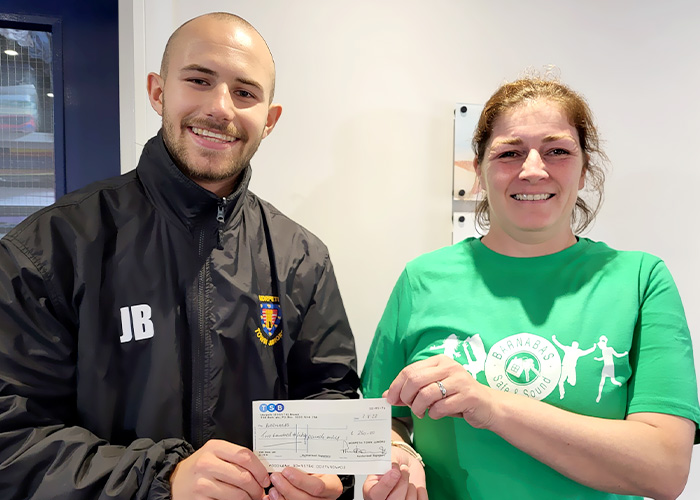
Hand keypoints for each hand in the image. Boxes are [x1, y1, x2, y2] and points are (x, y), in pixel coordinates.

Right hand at [170, 439, 270, 499]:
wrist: (174, 481)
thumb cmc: (200, 468)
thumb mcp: (215, 455)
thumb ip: (235, 458)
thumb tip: (261, 472)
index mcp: (214, 447)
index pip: (245, 456)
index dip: (260, 470)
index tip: (265, 479)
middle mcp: (207, 463)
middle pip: (243, 476)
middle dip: (257, 488)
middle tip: (260, 493)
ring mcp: (202, 483)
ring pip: (238, 494)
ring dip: (249, 499)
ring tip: (251, 499)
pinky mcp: (200, 499)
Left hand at [265, 468, 341, 499]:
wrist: (325, 483)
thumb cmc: (321, 472)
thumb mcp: (320, 467)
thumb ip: (307, 467)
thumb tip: (287, 464)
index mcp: (332, 487)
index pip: (317, 486)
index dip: (300, 480)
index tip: (286, 471)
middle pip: (304, 499)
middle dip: (286, 488)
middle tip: (275, 477)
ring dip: (280, 497)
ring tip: (272, 488)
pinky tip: (271, 497)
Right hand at [363, 446, 426, 499]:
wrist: (406, 463)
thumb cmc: (393, 461)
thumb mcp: (387, 456)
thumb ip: (388, 462)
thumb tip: (393, 469)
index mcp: (371, 489)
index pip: (375, 494)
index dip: (387, 483)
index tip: (395, 472)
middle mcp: (383, 499)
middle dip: (402, 482)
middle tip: (403, 470)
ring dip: (410, 486)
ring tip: (407, 477)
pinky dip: (421, 492)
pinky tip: (416, 486)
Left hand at [384, 355, 498, 428]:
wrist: (487, 406)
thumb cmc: (457, 397)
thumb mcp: (434, 390)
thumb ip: (411, 391)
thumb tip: (387, 395)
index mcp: (439, 361)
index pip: (409, 370)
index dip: (396, 386)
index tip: (390, 399)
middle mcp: (449, 367)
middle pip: (415, 380)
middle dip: (406, 397)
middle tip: (407, 406)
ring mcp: (460, 381)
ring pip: (426, 394)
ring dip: (418, 408)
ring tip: (421, 413)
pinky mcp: (468, 396)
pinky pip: (440, 407)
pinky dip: (433, 414)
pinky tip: (436, 414)